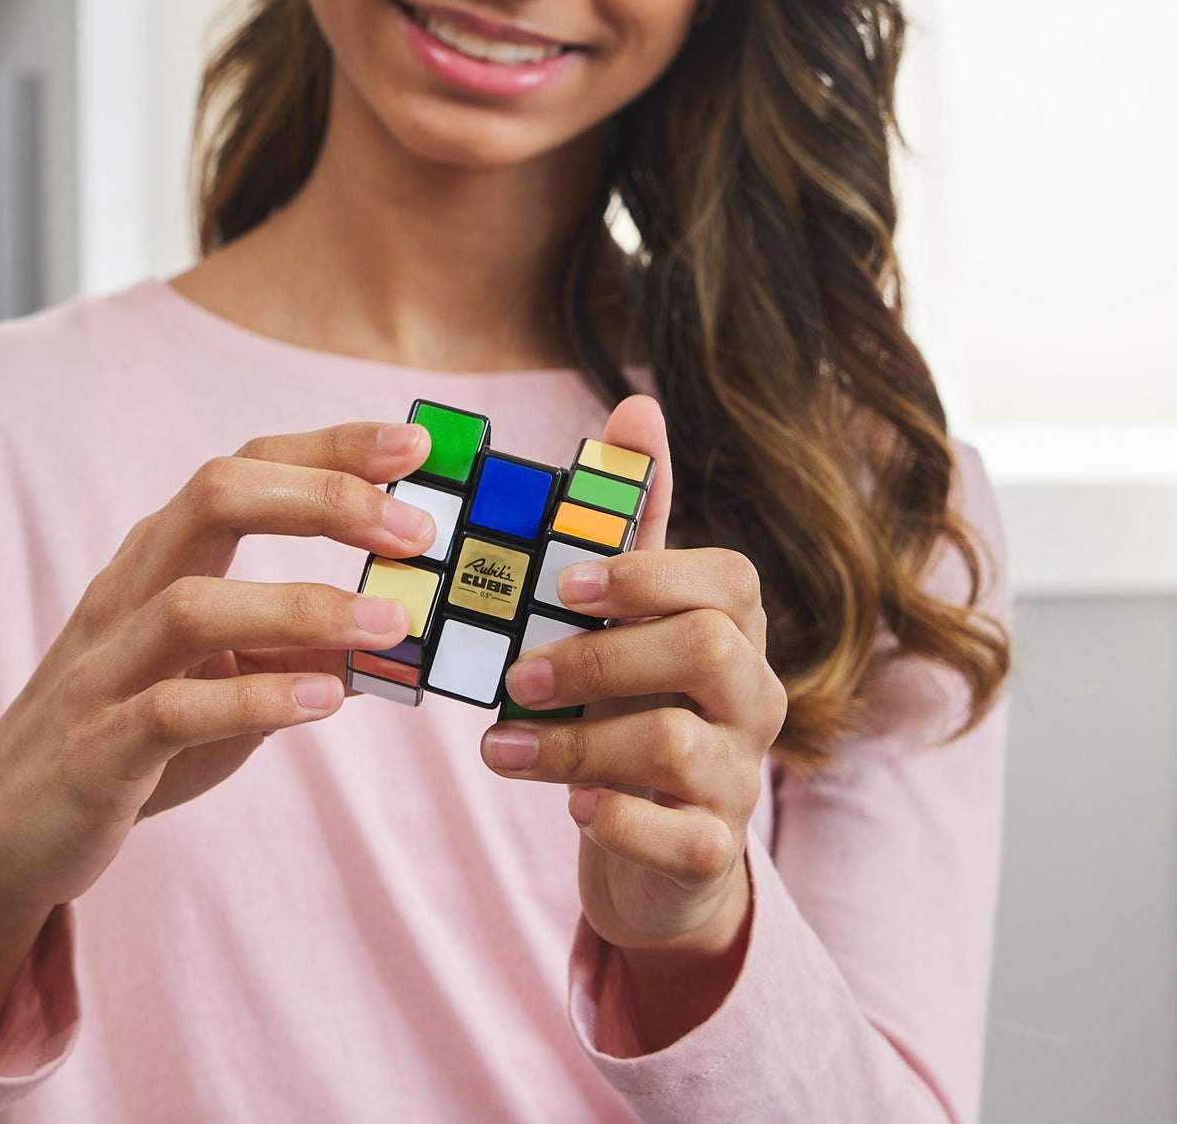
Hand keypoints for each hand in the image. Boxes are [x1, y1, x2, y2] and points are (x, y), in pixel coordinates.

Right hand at [0, 420, 435, 916]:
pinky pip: (169, 711)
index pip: (244, 471)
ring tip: (388, 623)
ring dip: (303, 608)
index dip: (328, 450)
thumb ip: (296, 647)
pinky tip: (321, 702)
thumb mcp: (222, 680)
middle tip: (413, 527)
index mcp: (161, 560)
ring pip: (193, 605)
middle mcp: (128, 592)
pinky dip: (252, 701)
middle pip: (214, 499)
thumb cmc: (128, 737)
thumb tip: (392, 630)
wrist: (1, 832)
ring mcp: (104, 668)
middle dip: (322, 496)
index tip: (414, 446)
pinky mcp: (93, 750)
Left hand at [479, 395, 786, 954]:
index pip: (726, 578)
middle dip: (598, 658)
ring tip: (497, 747)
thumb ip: (632, 523)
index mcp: (736, 626)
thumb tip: (636, 403)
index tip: (566, 584)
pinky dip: (621, 818)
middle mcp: (755, 694)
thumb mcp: (632, 616)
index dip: (647, 574)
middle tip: (513, 676)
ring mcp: (742, 775)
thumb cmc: (636, 703)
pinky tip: (574, 807)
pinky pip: (684, 834)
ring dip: (573, 744)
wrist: (659, 845)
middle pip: (709, 650)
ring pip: (677, 744)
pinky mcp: (715, 848)